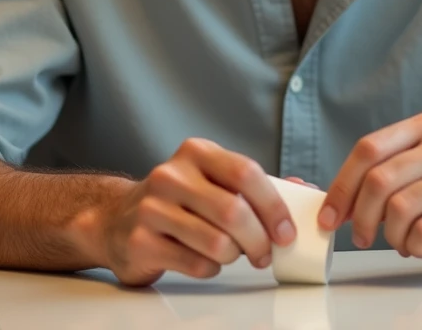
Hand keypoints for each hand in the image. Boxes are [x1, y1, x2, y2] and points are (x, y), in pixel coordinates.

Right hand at [100, 138, 296, 285]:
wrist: (116, 219)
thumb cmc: (178, 201)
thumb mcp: (212, 181)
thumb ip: (255, 185)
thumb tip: (306, 189)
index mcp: (196, 152)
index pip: (245, 173)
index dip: (274, 206)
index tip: (287, 232)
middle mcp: (171, 175)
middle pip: (233, 211)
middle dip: (259, 240)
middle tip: (266, 254)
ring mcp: (151, 208)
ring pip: (216, 242)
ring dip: (234, 257)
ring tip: (233, 255)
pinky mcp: (140, 241)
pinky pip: (195, 264)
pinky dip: (210, 268)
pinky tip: (205, 260)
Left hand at [319, 112, 421, 260]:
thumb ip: (385, 174)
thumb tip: (335, 204)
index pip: (368, 150)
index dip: (342, 185)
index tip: (329, 215)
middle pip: (380, 180)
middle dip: (360, 217)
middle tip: (360, 237)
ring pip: (400, 209)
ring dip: (391, 236)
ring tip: (401, 243)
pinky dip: (413, 246)